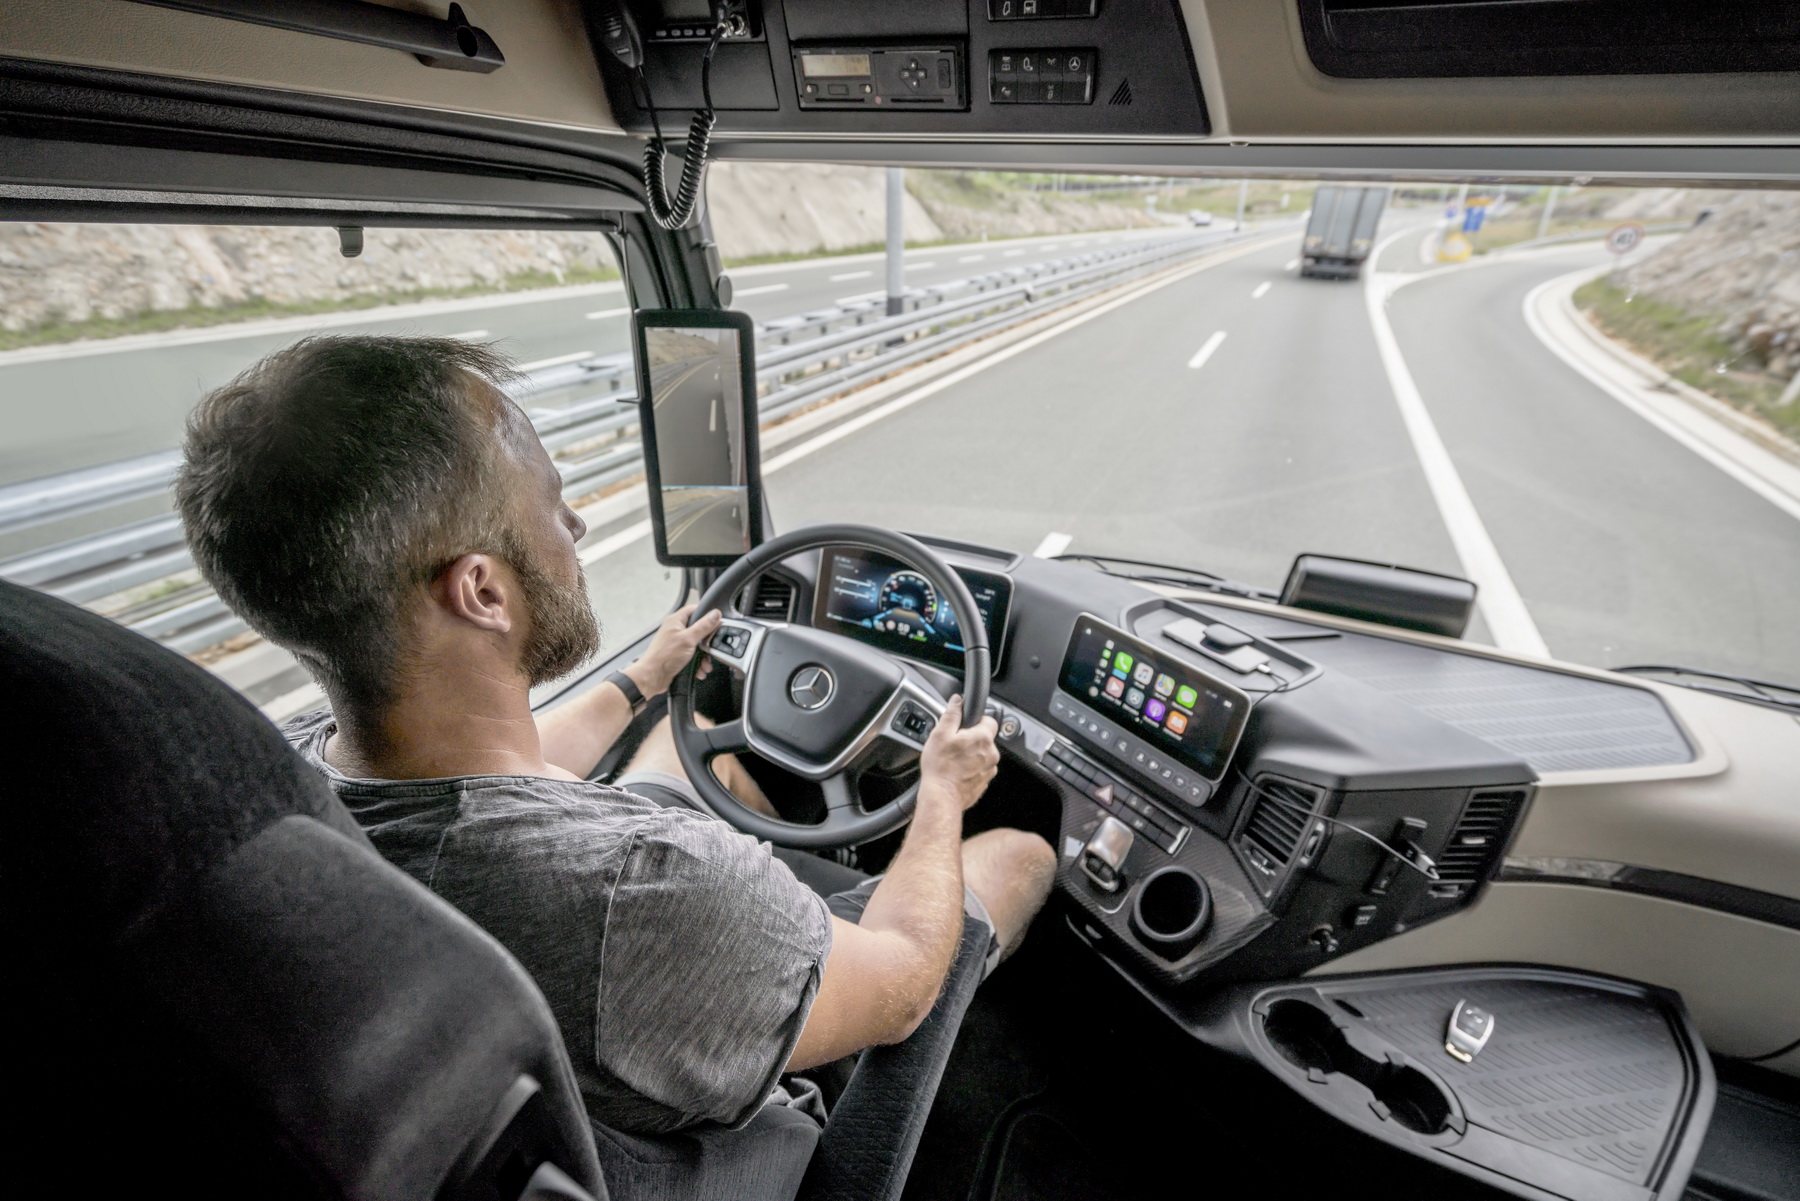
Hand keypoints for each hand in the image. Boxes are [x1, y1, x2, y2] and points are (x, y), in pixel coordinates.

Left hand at [625, 604, 722, 695]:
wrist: (653, 677)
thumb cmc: (664, 656)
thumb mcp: (688, 639)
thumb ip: (703, 626)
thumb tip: (715, 614)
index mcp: (676, 621)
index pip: (695, 610)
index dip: (707, 614)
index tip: (717, 622)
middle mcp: (676, 630)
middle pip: (699, 630)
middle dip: (707, 642)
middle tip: (710, 648)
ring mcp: (677, 643)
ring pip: (698, 645)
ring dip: (704, 656)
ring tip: (705, 664)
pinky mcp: (678, 656)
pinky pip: (693, 656)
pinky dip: (698, 664)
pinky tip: (699, 670)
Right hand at [919, 694, 998, 812]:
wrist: (941, 797)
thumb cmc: (940, 768)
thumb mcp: (940, 734)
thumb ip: (952, 714)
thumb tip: (957, 701)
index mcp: (983, 738)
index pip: (990, 720)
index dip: (977, 720)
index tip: (966, 725)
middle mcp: (991, 754)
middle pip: (985, 739)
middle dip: (972, 739)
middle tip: (954, 744)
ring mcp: (989, 770)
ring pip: (983, 755)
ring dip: (972, 755)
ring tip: (954, 760)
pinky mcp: (984, 783)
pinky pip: (979, 770)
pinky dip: (971, 769)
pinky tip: (957, 771)